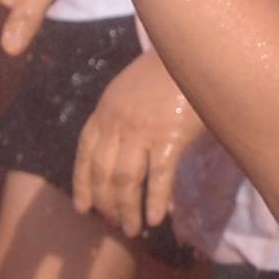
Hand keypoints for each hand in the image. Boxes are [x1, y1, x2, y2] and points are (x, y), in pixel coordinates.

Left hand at [72, 52, 200, 237]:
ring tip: (132, 230)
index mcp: (106, 109)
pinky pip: (158, 177)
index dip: (81, 184)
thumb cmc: (169, 69)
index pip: (85, 153)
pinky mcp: (169, 137)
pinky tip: (155, 219)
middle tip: (113, 224)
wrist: (197, 48)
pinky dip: (155, 201)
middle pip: (103, 173)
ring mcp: (142, 129)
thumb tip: (121, 150)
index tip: (83, 208)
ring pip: (126, 181)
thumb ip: (121, 115)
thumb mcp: (131, 87)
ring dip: (127, 210)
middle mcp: (118, 121)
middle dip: (106, 203)